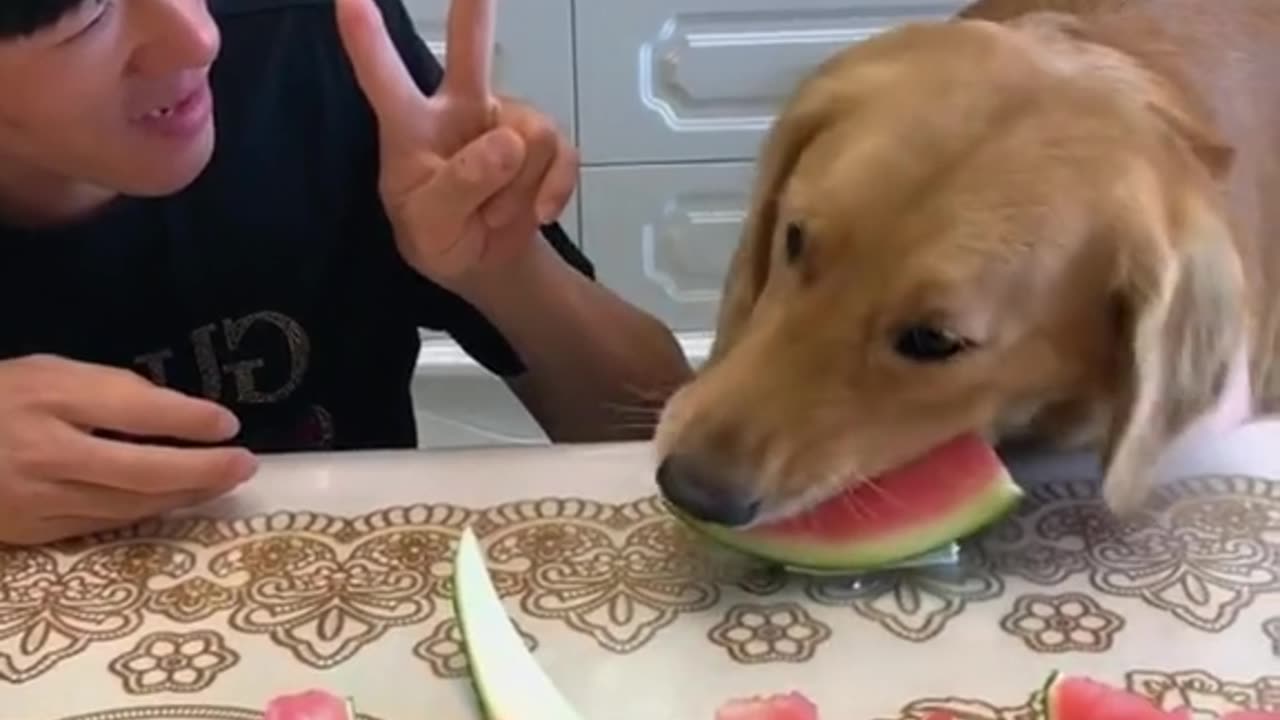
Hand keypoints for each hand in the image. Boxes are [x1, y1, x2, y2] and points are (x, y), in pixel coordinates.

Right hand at [0, 355, 256, 545]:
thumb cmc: (0, 398)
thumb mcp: (48, 372)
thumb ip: (108, 388)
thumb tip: (177, 412)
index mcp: (46, 396)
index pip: (131, 408)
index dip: (187, 417)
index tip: (227, 422)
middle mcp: (42, 451)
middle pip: (140, 468)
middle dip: (203, 469)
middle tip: (246, 463)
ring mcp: (36, 498)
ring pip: (128, 504)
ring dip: (184, 495)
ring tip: (224, 482)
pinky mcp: (32, 531)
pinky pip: (104, 523)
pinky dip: (147, 512)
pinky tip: (177, 500)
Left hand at [335, 0, 577, 294]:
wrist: (485, 263)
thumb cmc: (439, 236)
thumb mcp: (430, 226)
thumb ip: (459, 185)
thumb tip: (508, 141)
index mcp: (411, 126)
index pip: (384, 80)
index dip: (367, 41)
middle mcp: (458, 108)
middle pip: (471, 47)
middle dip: (476, 9)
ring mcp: (505, 120)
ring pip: (530, 135)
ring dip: (518, 189)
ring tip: (493, 213)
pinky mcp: (544, 141)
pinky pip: (563, 153)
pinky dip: (553, 190)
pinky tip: (537, 213)